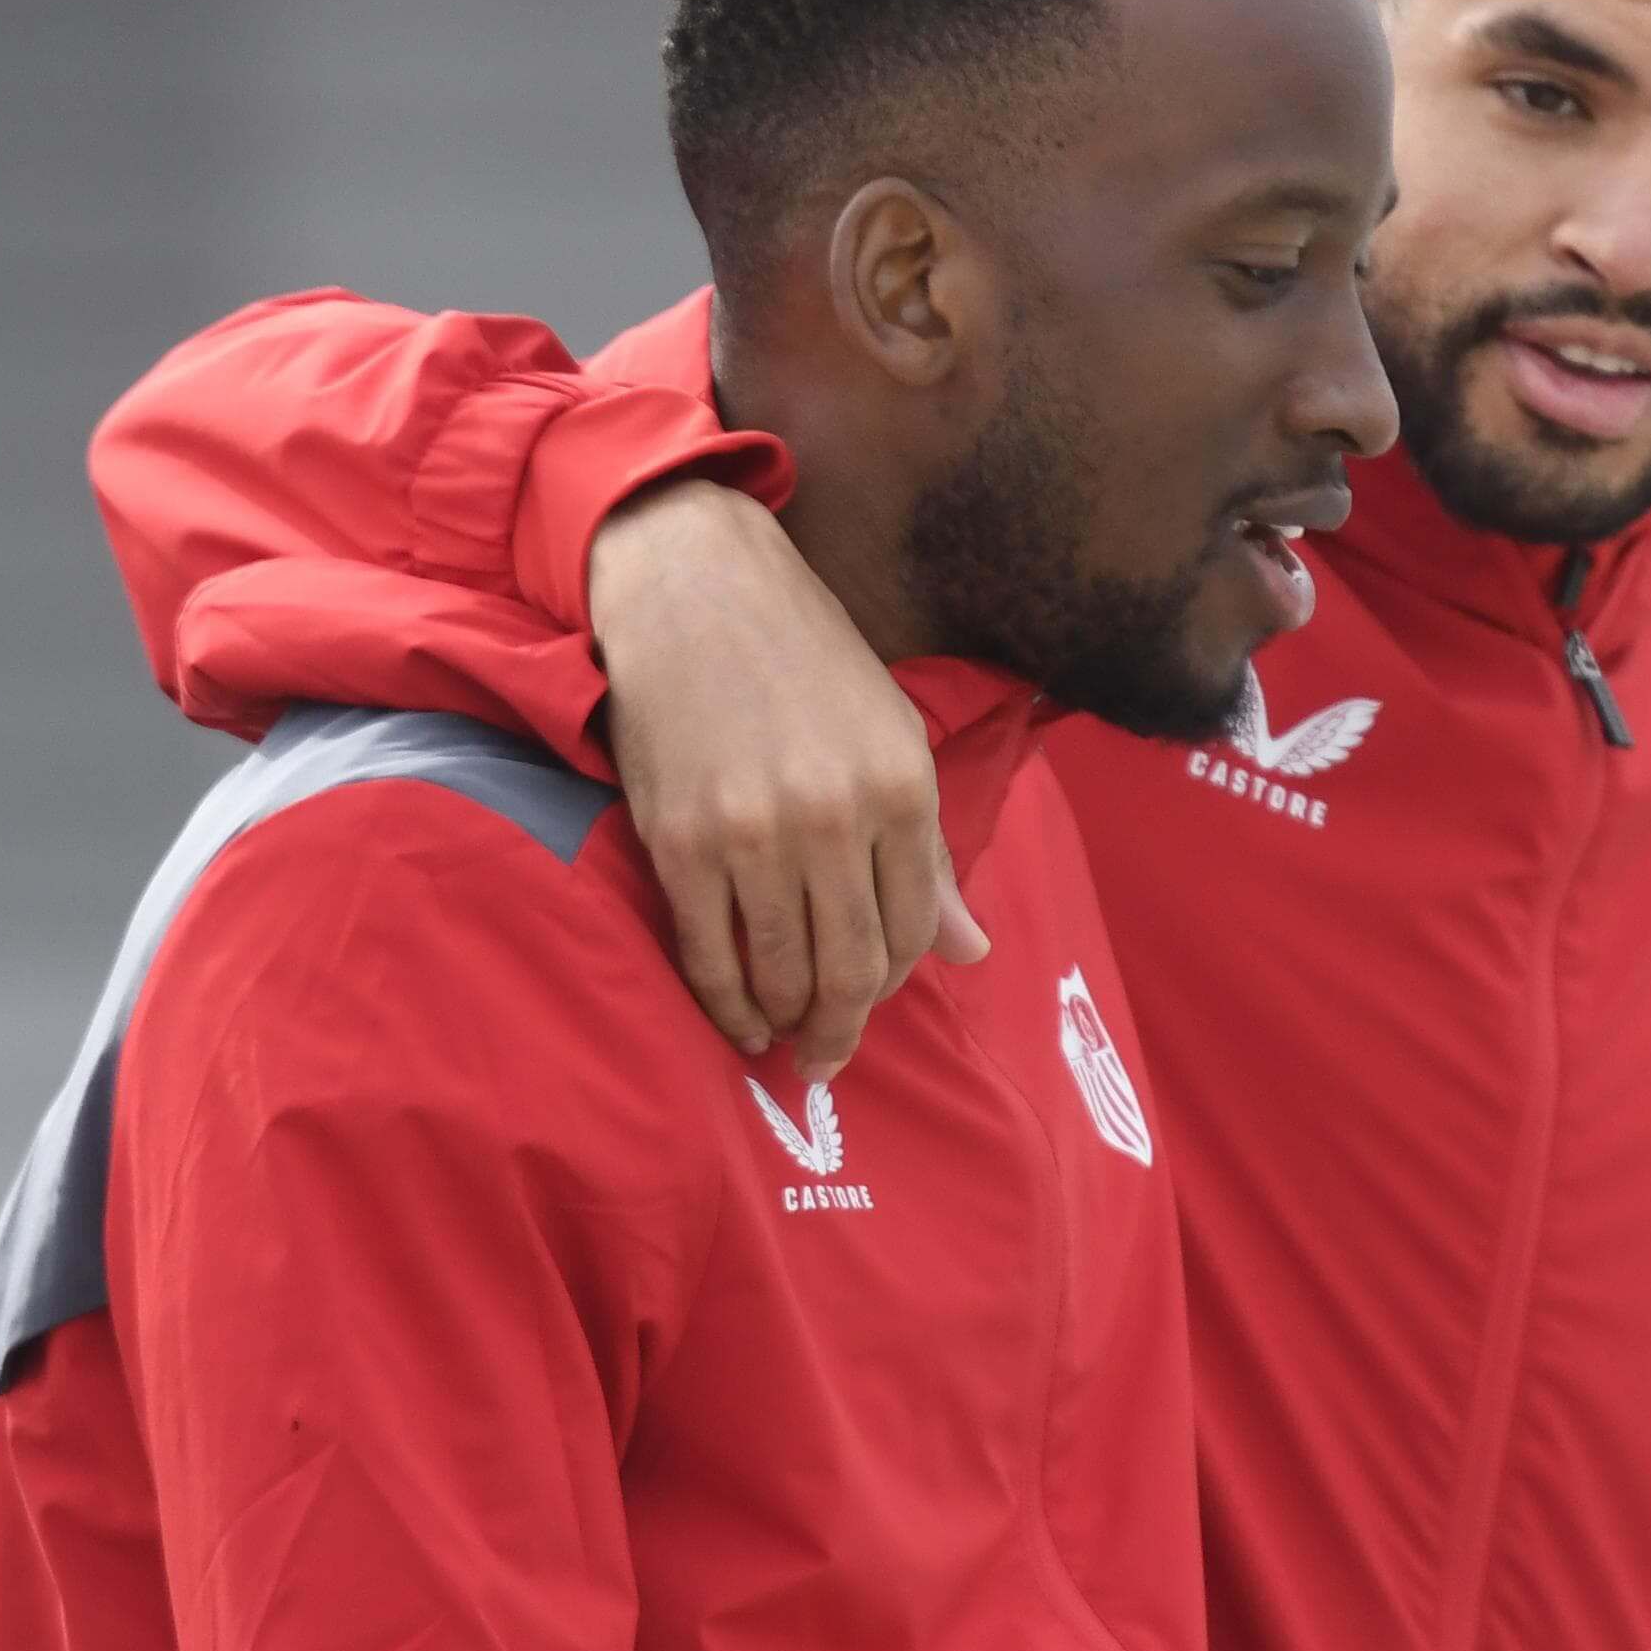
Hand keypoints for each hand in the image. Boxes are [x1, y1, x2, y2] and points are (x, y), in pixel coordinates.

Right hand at [585, 475, 987, 1076]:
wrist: (697, 589)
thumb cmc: (805, 661)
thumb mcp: (893, 738)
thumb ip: (928, 853)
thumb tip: (971, 952)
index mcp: (901, 789)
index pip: (913, 930)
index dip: (897, 981)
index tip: (876, 998)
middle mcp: (833, 819)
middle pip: (852, 967)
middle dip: (844, 1029)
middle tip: (830, 1060)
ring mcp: (752, 834)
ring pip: (781, 970)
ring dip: (788, 1023)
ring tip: (786, 1040)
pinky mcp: (679, 840)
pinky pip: (706, 952)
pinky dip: (725, 1003)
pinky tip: (740, 1021)